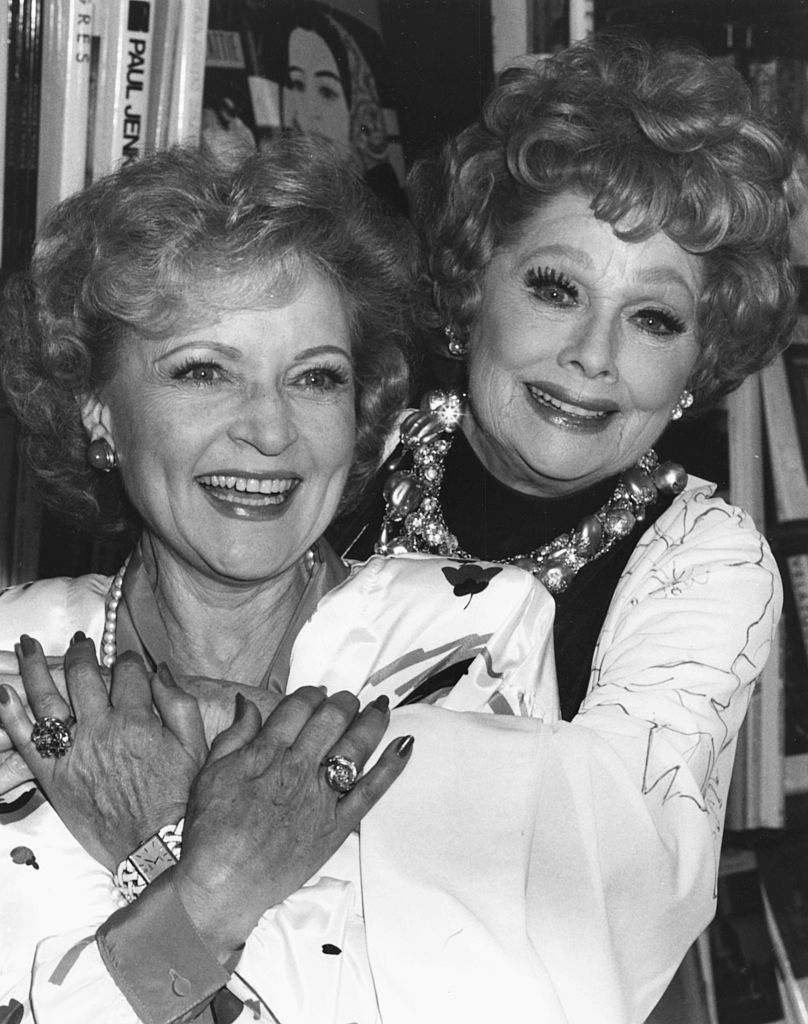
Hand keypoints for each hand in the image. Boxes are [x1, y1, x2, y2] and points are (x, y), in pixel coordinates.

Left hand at [0, 660, 279, 792]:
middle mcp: (100, 729)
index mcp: (137, 719)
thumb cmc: (177, 796)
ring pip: (46, 697)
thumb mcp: (194, 745)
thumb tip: (161, 669)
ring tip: (26, 645)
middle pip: (83, 675)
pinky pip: (24, 739)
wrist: (153, 845)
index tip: (128, 660)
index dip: (128, 659)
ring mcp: (72, 751)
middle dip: (81, 652)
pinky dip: (10, 714)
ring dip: (34, 666)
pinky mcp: (52, 776)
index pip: (127, 671)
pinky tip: (2, 692)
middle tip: (79, 642)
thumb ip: (178, 702)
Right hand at [173, 687, 413, 960]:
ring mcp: (321, 797)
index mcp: (267, 753)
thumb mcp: (210, 774)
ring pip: (356, 746)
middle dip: (343, 702)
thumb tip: (249, 703)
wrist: (222, 885)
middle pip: (331, 719)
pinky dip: (391, 766)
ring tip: (380, 706)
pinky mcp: (337, 826)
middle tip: (348, 699)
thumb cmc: (210, 832)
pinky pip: (372, 790)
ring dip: (372, 720)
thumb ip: (235, 735)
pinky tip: (405, 744)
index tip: (318, 693)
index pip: (299, 707)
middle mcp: (298, 769)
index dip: (312, 694)